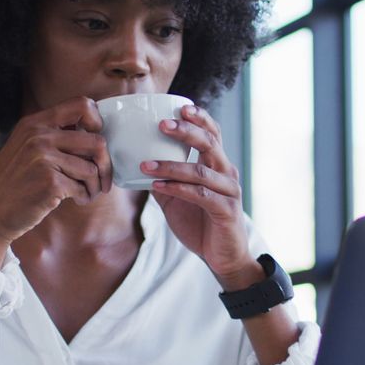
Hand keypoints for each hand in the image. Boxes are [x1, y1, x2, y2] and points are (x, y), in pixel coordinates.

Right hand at [0, 97, 112, 261]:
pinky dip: (84, 197)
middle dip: (105, 165)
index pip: (82, 105)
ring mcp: (43, 158)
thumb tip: (94, 135)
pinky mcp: (49, 182)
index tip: (96, 143)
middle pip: (96, 141)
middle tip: (103, 180)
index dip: (98, 123)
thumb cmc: (12, 184)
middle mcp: (39, 136)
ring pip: (92, 169)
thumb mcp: (25, 148)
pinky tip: (76, 201)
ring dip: (94, 186)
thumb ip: (53, 136)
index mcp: (34, 123)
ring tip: (87, 193)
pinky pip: (82, 188)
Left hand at [141, 105, 257, 283]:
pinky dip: (178, 189)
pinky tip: (158, 186)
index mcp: (217, 166)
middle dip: (186, 131)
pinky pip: (200, 195)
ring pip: (201, 171)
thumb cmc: (202, 225)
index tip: (180, 106)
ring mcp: (228, 191)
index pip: (212, 134)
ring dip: (171, 165)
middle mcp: (226, 173)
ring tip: (146, 164)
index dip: (199, 118)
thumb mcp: (177, 200)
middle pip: (210, 143)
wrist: (223, 258)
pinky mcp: (226, 211)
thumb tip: (136, 166)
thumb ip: (164, 181)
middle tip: (162, 124)